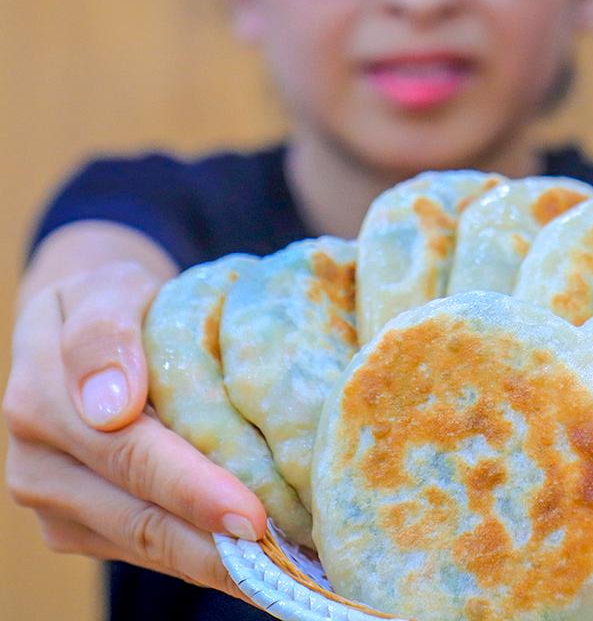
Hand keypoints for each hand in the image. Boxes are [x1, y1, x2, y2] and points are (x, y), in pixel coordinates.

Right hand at [3, 262, 265, 599]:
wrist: (85, 328)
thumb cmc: (116, 300)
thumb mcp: (112, 288)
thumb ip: (106, 333)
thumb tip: (111, 406)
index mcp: (42, 400)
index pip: (131, 454)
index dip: (193, 489)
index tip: (251, 515)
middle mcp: (38, 464)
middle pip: (139, 514)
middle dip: (215, 543)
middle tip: (286, 560)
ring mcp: (55, 503)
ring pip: (145, 543)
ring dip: (215, 562)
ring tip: (286, 570)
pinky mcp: (76, 529)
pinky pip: (144, 548)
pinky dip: (201, 556)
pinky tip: (256, 561)